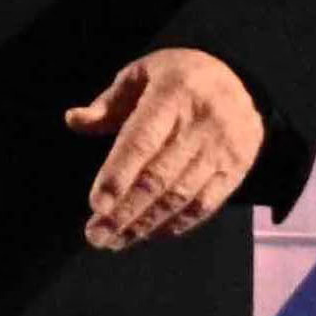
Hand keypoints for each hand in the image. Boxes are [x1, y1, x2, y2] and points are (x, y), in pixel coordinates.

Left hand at [66, 47, 263, 251]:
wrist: (242, 82)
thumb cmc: (179, 79)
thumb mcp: (143, 74)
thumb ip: (109, 103)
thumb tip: (73, 120)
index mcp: (173, 93)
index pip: (142, 141)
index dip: (118, 175)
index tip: (96, 204)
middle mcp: (201, 122)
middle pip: (158, 177)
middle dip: (124, 211)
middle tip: (96, 235)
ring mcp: (222, 147)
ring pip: (180, 196)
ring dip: (144, 224)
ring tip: (115, 240)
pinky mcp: (237, 167)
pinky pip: (204, 204)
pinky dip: (175, 224)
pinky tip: (149, 233)